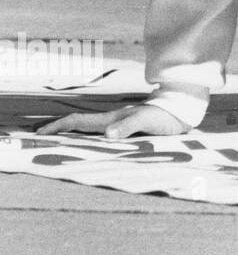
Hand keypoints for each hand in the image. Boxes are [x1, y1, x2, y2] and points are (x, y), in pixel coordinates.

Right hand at [36, 104, 186, 138]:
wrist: (182, 110)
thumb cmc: (165, 117)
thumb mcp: (147, 121)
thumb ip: (129, 126)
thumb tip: (108, 134)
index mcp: (111, 120)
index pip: (79, 122)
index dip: (58, 127)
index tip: (39, 133)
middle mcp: (112, 121)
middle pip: (79, 125)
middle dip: (58, 130)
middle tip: (39, 137)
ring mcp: (119, 124)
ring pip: (89, 129)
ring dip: (71, 134)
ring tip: (56, 142)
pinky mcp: (128, 128)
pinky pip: (101, 133)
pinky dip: (88, 138)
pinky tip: (88, 145)